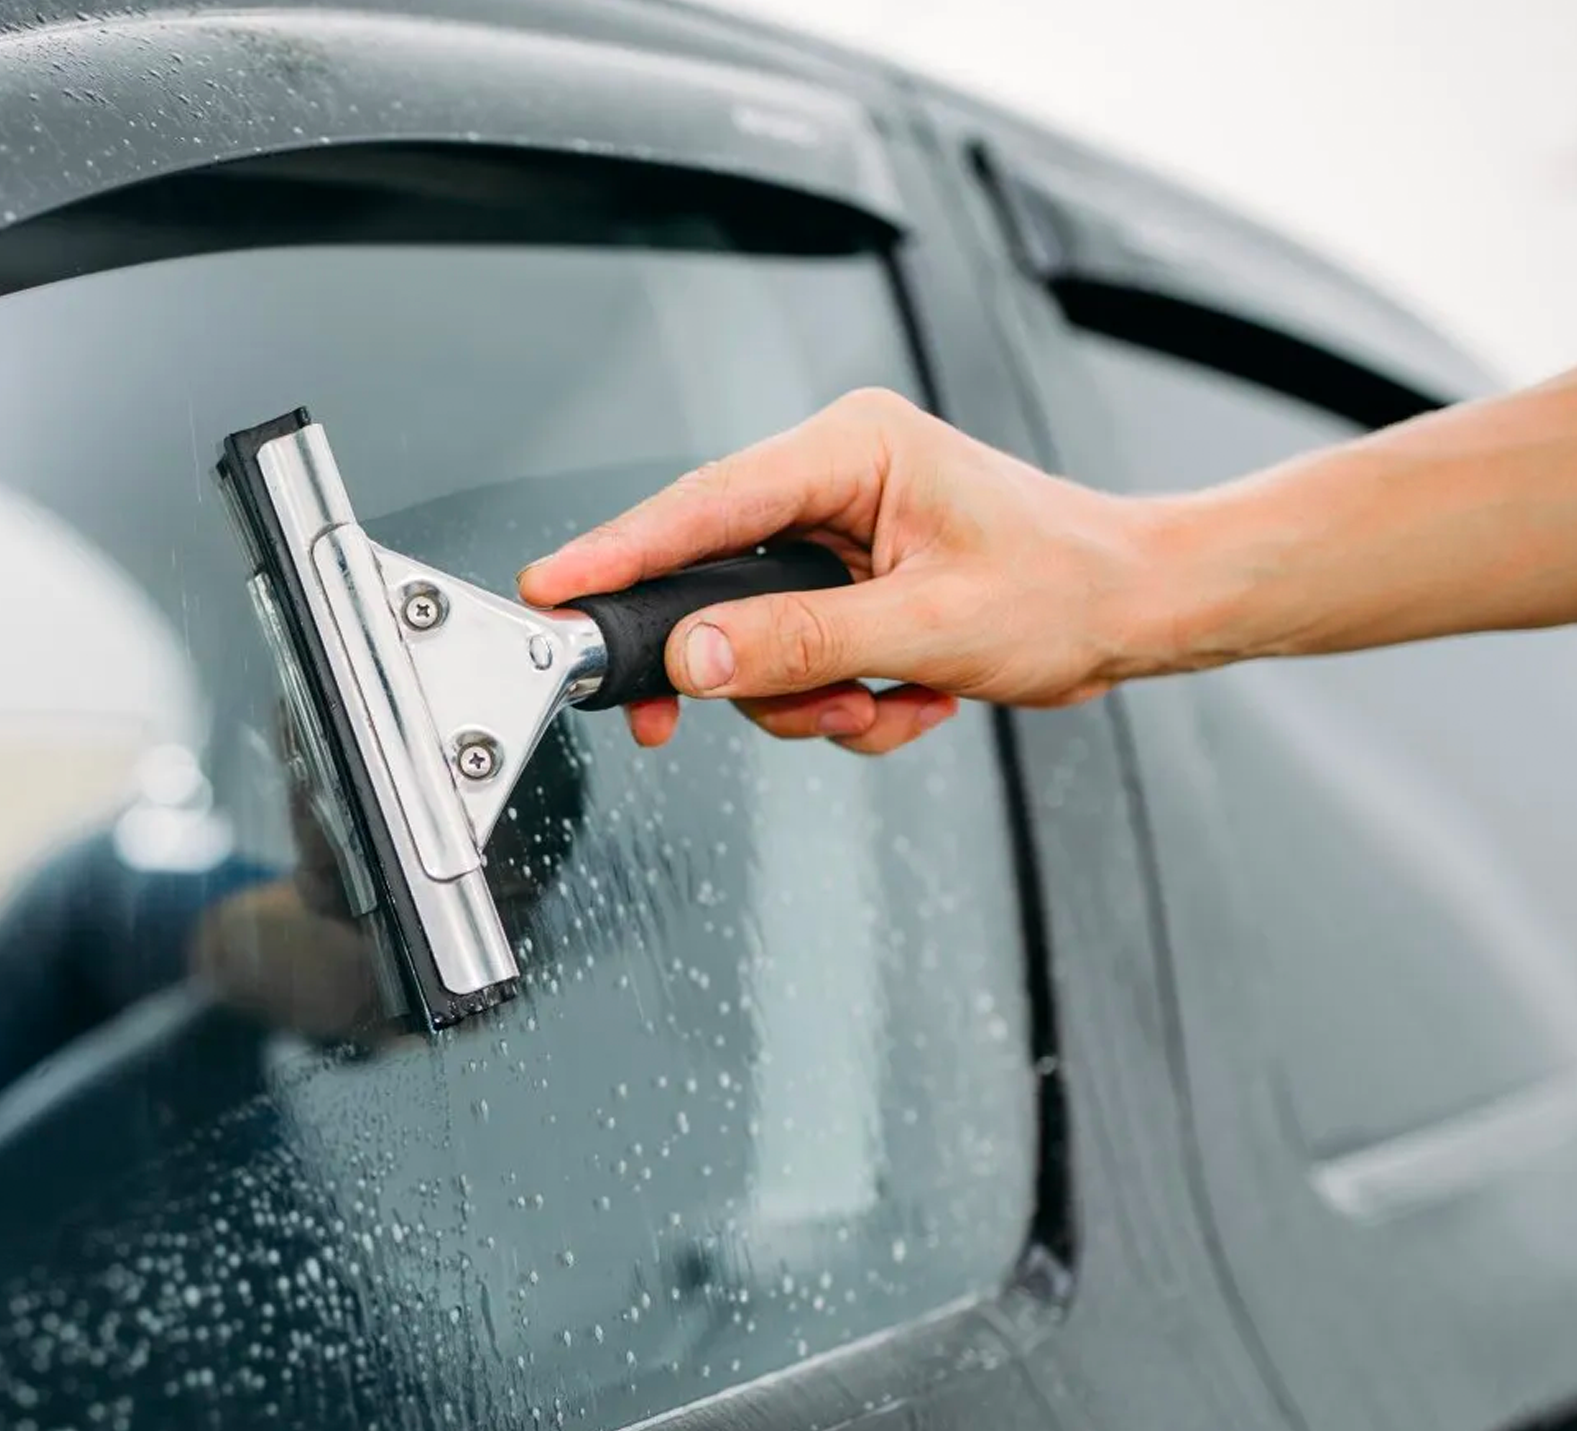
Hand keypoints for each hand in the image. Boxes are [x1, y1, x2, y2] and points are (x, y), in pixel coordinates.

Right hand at [517, 388, 1172, 753]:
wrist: (1135, 609)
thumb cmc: (1066, 586)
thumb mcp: (927, 625)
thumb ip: (798, 642)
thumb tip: (694, 658)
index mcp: (848, 450)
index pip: (702, 503)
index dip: (619, 552)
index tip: (554, 592)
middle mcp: (833, 483)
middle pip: (715, 582)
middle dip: (738, 667)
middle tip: (703, 722)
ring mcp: (840, 539)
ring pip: (754, 641)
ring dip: (812, 700)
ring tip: (887, 706)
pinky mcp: (851, 588)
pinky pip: (799, 663)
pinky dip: (845, 703)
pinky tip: (910, 698)